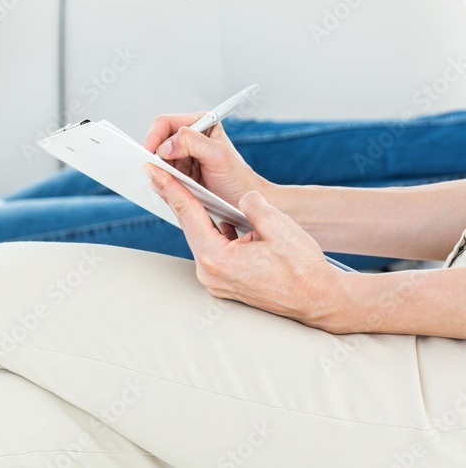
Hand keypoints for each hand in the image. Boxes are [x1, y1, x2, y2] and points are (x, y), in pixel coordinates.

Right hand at [141, 111, 272, 208]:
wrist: (246, 205)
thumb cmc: (239, 179)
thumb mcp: (218, 156)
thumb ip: (192, 143)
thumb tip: (164, 146)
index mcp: (200, 124)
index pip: (166, 123)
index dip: (154, 136)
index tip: (148, 152)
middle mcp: (189, 138)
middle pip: (158, 141)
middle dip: (154, 155)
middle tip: (153, 170)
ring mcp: (182, 157)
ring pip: (157, 160)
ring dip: (157, 170)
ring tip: (166, 182)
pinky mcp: (179, 174)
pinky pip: (160, 174)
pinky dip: (160, 181)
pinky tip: (168, 188)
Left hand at [143, 163, 341, 328]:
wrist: (320, 301)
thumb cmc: (304, 268)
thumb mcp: (280, 226)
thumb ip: (254, 205)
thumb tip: (241, 199)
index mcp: (218, 259)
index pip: (189, 215)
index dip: (171, 189)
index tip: (152, 171)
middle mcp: (210, 273)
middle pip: (191, 227)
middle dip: (179, 199)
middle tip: (160, 174)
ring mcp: (216, 281)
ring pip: (203, 238)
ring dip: (201, 217)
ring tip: (189, 192)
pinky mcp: (225, 283)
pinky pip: (215, 250)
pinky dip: (216, 233)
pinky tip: (220, 219)